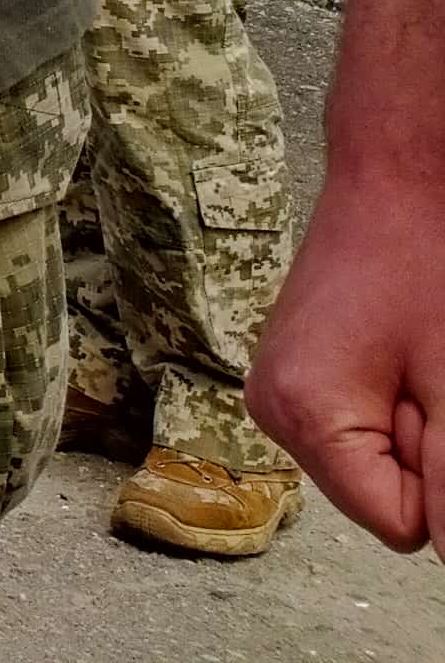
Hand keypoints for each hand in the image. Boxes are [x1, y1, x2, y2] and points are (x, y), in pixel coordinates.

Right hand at [251, 160, 444, 548]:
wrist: (399, 176)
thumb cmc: (428, 258)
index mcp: (300, 414)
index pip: (401, 523)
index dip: (442, 475)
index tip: (436, 398)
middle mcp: (272, 409)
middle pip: (385, 497)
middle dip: (428, 447)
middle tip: (430, 368)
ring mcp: (280, 389)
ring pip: (380, 463)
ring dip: (418, 426)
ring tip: (417, 355)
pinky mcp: (298, 372)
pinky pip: (364, 428)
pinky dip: (400, 403)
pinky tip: (403, 352)